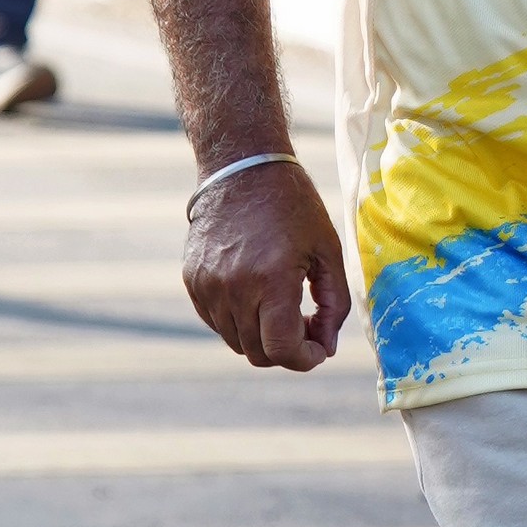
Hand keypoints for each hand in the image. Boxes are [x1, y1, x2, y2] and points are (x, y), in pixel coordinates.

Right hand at [182, 158, 352, 369]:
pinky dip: (240, 321)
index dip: (304, 359)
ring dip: (262, 337)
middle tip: (307, 325)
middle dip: (287, 350)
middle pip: (258, 352)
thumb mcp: (328, 250)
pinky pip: (217, 322)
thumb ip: (334, 304)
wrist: (242, 167)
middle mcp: (232, 288)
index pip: (281, 349)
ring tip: (283, 308)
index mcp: (270, 279)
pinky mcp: (193, 281)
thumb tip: (326, 347)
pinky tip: (257, 295)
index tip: (318, 348)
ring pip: (236, 341)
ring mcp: (207, 286)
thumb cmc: (293, 205)